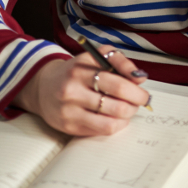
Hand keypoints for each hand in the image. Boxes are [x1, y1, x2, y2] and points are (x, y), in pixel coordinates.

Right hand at [13, 44, 151, 135]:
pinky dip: (115, 125)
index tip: (144, 93)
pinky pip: (101, 131)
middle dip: (135, 105)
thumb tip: (139, 77)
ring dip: (126, 116)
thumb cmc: (76, 71)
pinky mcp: (69, 126)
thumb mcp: (95, 56)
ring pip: (111, 121)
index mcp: (81, 69)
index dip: (137, 91)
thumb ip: (119, 61)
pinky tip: (115, 118)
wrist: (43, 86)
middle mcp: (73, 90)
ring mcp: (69, 110)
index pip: (118, 84)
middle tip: (139, 102)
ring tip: (128, 110)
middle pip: (117, 105)